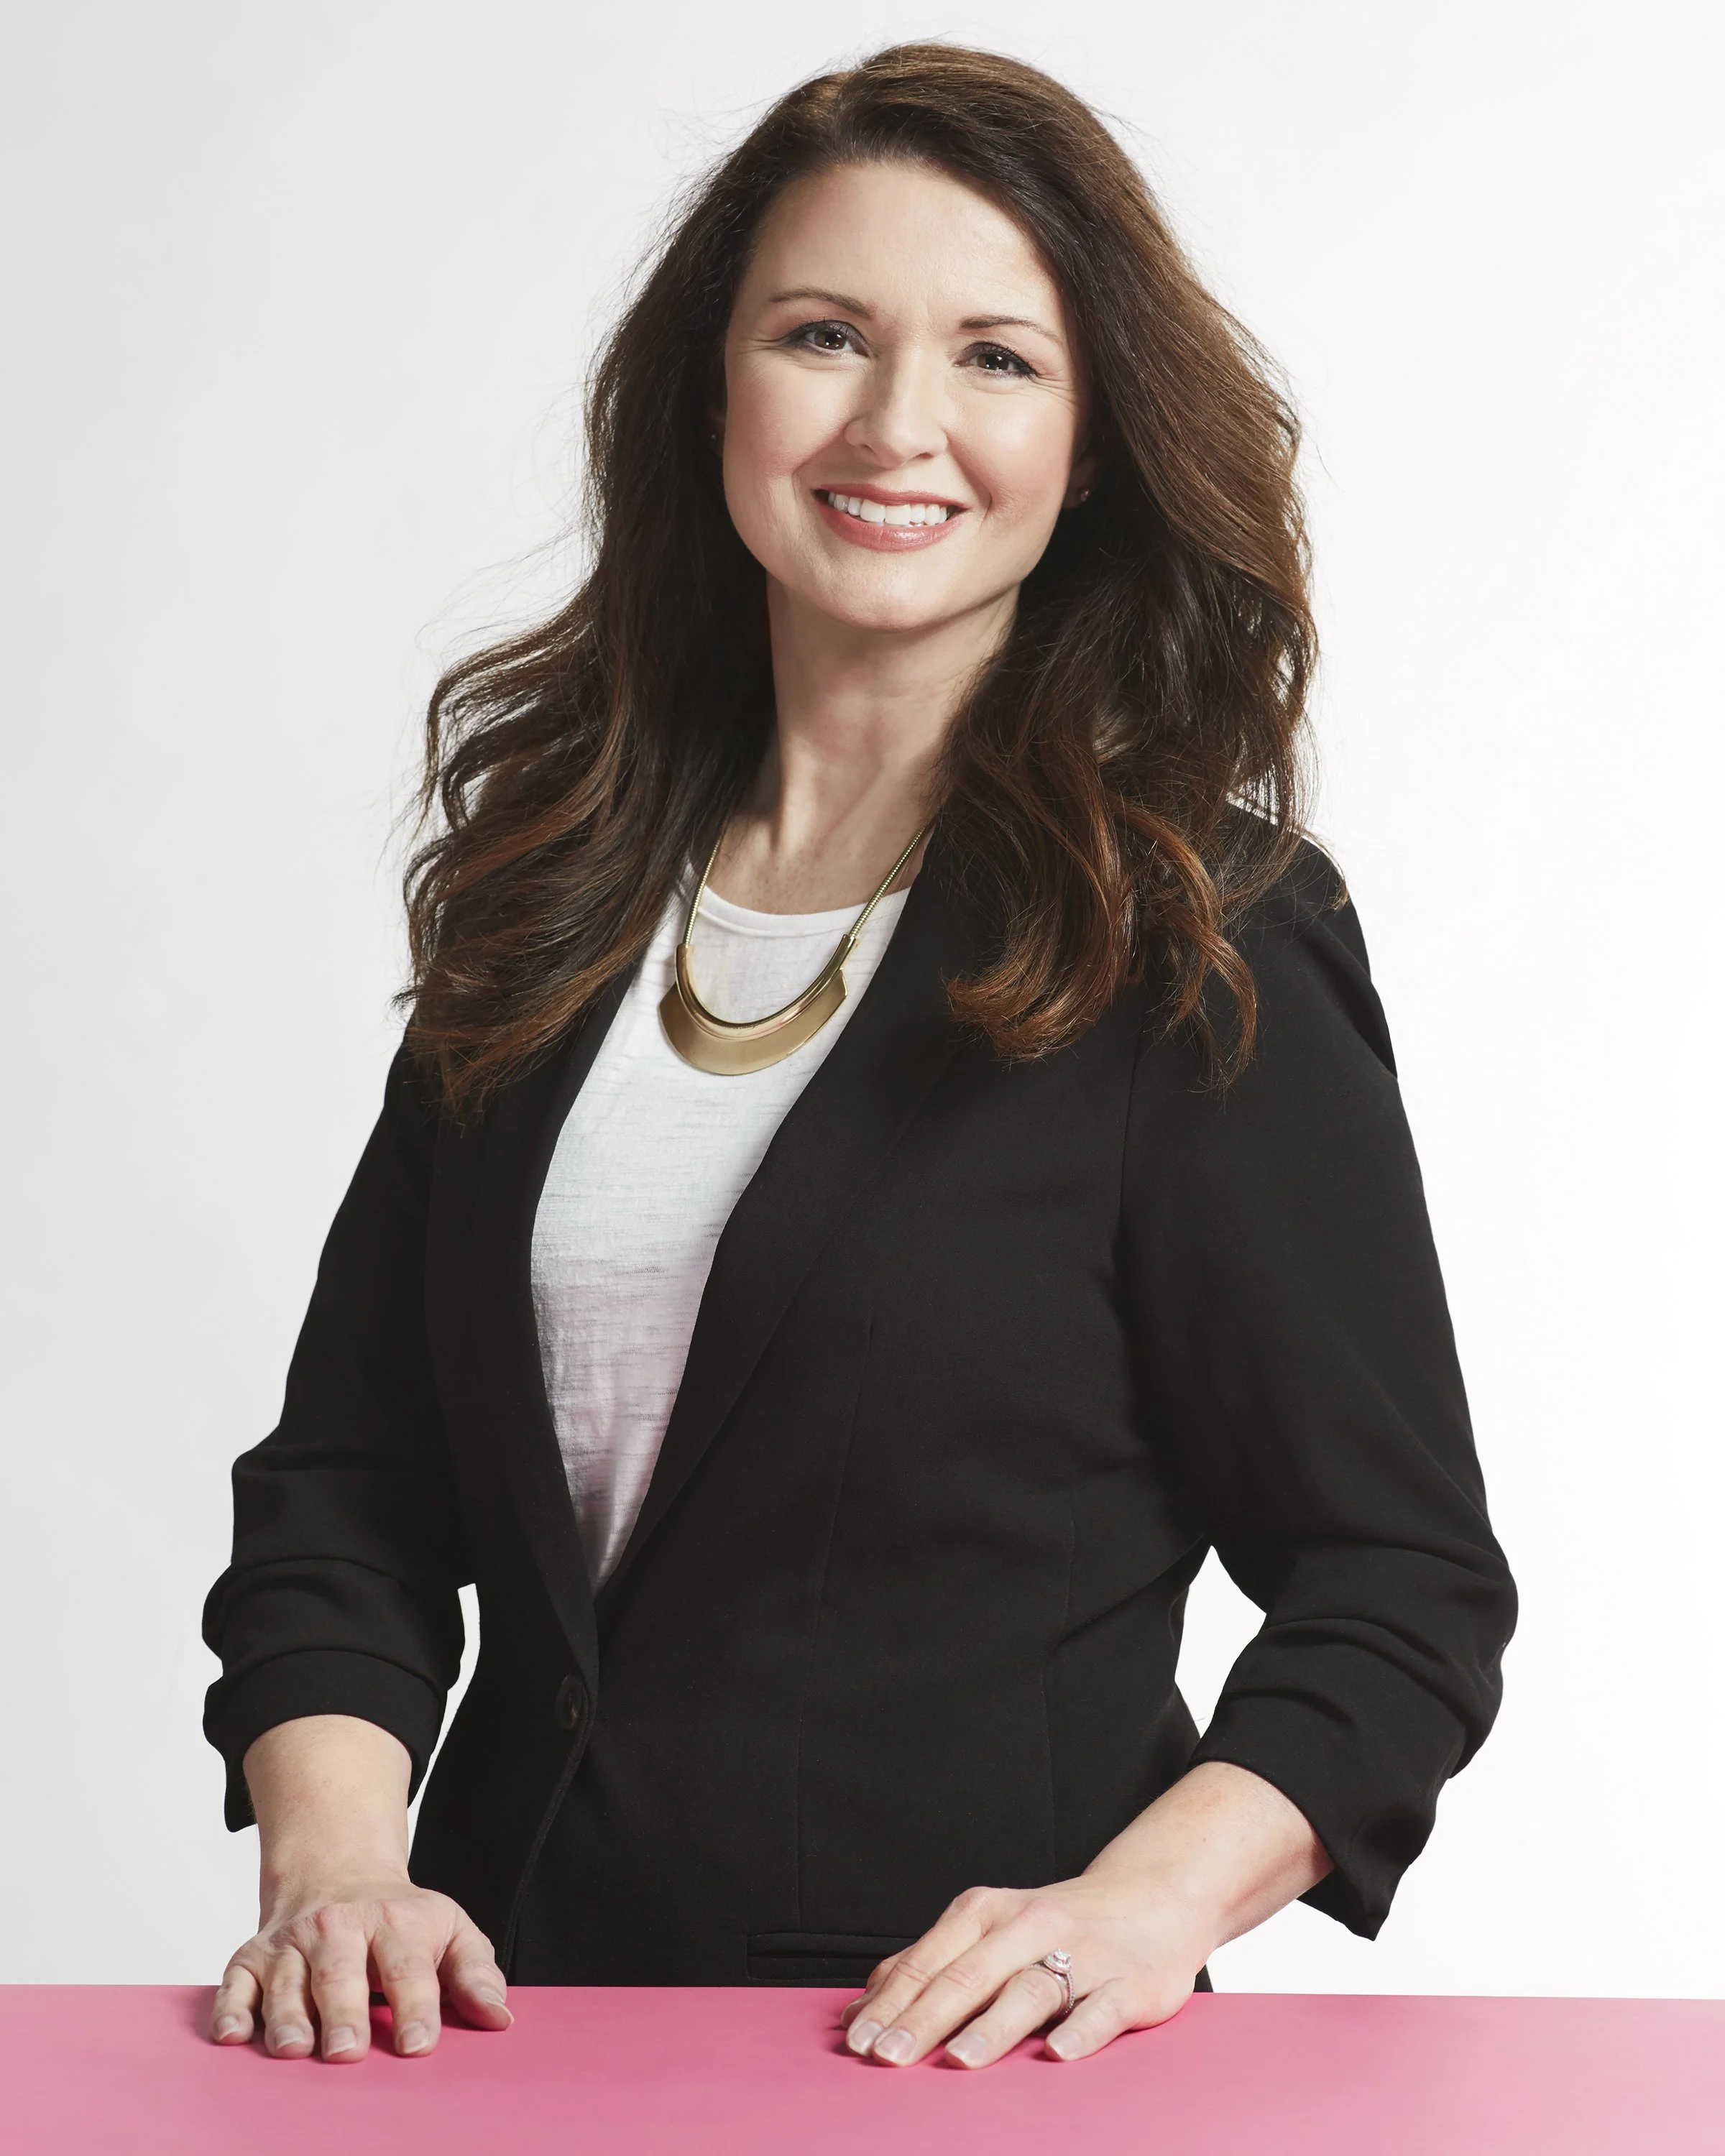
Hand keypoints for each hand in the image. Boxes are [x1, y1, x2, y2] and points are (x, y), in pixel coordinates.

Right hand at [210, 1876, 511, 2061]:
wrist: (337, 1870)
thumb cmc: (399, 1919)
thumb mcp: (449, 1929)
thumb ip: (476, 1973)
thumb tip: (499, 2019)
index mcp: (395, 1922)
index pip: (406, 1966)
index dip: (414, 2006)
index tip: (418, 2045)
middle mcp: (339, 1928)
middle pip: (340, 1972)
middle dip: (344, 2013)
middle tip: (348, 2052)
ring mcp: (292, 1942)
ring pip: (286, 1980)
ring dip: (288, 2016)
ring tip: (294, 2049)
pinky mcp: (252, 1956)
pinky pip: (235, 1982)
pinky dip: (231, 2007)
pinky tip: (232, 2034)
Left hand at [838, 1763, 1328, 2068]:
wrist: (1151, 1896)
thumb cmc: (1053, 1926)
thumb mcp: (986, 1931)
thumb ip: (927, 1966)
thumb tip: (858, 2012)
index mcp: (986, 1913)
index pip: (928, 1960)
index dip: (891, 2002)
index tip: (857, 2043)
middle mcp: (1029, 1926)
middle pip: (968, 1975)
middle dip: (924, 2018)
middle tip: (888, 2059)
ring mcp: (1083, 1952)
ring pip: (1030, 1989)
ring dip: (992, 2025)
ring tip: (959, 2060)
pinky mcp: (1131, 1981)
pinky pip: (1102, 2008)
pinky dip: (1079, 2030)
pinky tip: (1057, 2054)